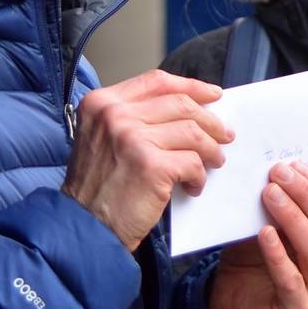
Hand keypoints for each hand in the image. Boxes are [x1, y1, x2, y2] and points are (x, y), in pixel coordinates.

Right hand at [62, 70, 230, 250]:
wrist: (82, 226)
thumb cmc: (96, 187)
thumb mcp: (101, 138)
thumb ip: (133, 118)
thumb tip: (186, 109)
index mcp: (102, 102)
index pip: (157, 82)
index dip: (191, 86)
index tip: (213, 95)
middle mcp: (115, 115)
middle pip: (180, 104)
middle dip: (210, 120)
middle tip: (224, 135)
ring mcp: (132, 138)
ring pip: (192, 132)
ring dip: (210, 149)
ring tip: (214, 162)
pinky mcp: (151, 165)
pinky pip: (192, 162)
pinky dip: (199, 176)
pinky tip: (193, 186)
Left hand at [208, 162, 307, 308]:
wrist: (235, 303)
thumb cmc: (258, 258)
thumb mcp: (274, 225)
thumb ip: (284, 205)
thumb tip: (281, 170)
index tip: (294, 165)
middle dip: (305, 194)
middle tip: (278, 174)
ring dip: (293, 217)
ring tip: (270, 195)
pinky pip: (291, 279)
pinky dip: (278, 254)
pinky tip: (264, 234)